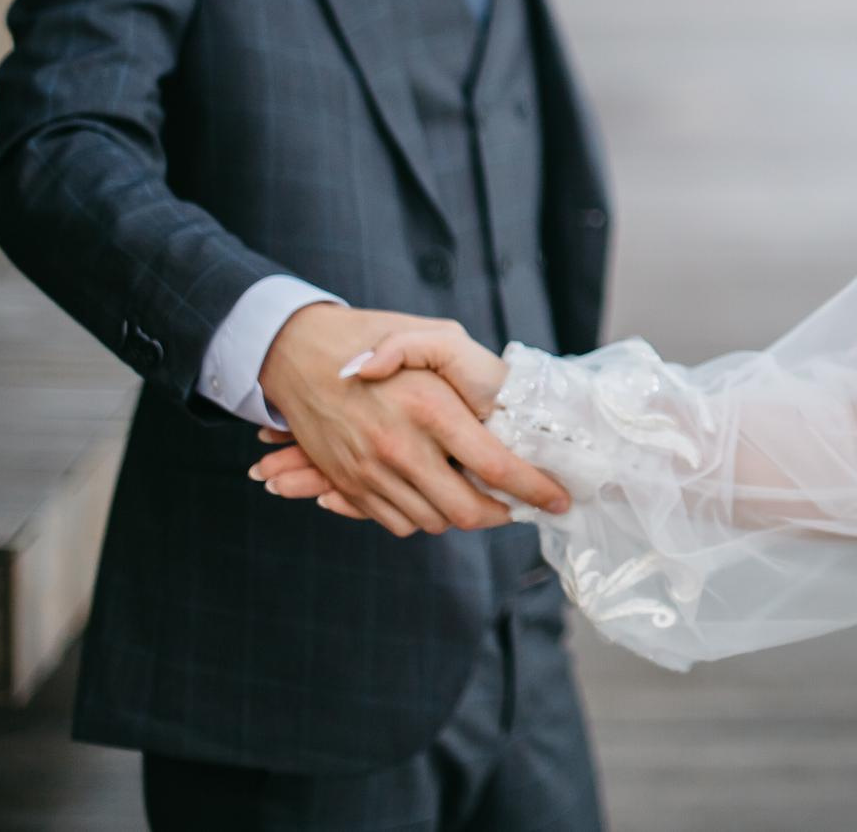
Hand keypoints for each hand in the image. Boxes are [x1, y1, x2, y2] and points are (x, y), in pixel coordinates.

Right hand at [252, 305, 565, 536]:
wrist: (297, 352)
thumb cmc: (373, 336)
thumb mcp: (434, 337)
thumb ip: (473, 373)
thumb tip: (507, 418)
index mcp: (432, 409)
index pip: (496, 466)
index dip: (535, 489)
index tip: (559, 499)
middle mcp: (401, 447)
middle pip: (466, 510)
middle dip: (502, 515)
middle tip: (519, 507)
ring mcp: (371, 470)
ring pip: (433, 521)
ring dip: (461, 516)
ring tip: (480, 497)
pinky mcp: (349, 483)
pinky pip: (397, 521)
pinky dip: (422, 516)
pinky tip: (436, 494)